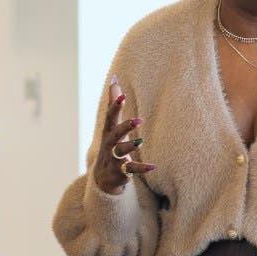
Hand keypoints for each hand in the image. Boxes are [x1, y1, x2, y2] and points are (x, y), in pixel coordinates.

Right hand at [93, 76, 153, 194]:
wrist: (103, 177)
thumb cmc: (111, 143)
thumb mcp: (112, 124)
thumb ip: (114, 103)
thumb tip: (115, 79)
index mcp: (109, 131)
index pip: (111, 116)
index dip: (116, 105)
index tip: (123, 95)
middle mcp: (110, 143)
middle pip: (115, 133)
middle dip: (125, 126)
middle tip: (139, 119)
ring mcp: (114, 158)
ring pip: (121, 151)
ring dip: (131, 146)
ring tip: (141, 141)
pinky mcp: (121, 171)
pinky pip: (132, 169)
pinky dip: (142, 168)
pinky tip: (153, 167)